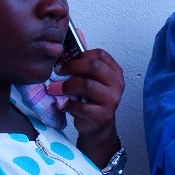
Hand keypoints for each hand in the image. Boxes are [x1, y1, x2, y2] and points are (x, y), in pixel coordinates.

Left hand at [50, 47, 123, 165]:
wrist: (97, 127)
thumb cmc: (90, 100)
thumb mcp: (89, 79)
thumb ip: (82, 65)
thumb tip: (66, 47)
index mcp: (115, 72)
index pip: (100, 55)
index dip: (81, 55)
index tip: (65, 60)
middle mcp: (117, 84)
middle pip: (95, 67)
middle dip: (72, 67)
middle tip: (58, 71)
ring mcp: (112, 100)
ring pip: (88, 85)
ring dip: (68, 86)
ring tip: (57, 89)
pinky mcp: (103, 116)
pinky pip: (82, 106)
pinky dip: (69, 105)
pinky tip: (65, 105)